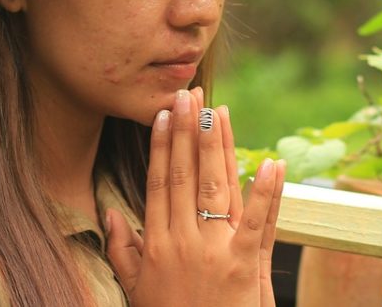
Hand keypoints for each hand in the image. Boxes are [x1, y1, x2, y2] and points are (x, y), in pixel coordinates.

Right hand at [105, 88, 285, 305]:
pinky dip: (266, 192)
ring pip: (213, 187)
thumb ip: (121, 249)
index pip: (158, 183)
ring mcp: (212, 252)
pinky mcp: (243, 266)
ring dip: (217, 146)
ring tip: (218, 111)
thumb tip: (109, 212)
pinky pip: (257, 222)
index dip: (161, 146)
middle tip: (189, 94)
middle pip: (183, 176)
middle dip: (187, 132)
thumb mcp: (136, 289)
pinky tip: (272, 162)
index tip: (163, 114)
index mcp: (156, 244)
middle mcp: (181, 241)